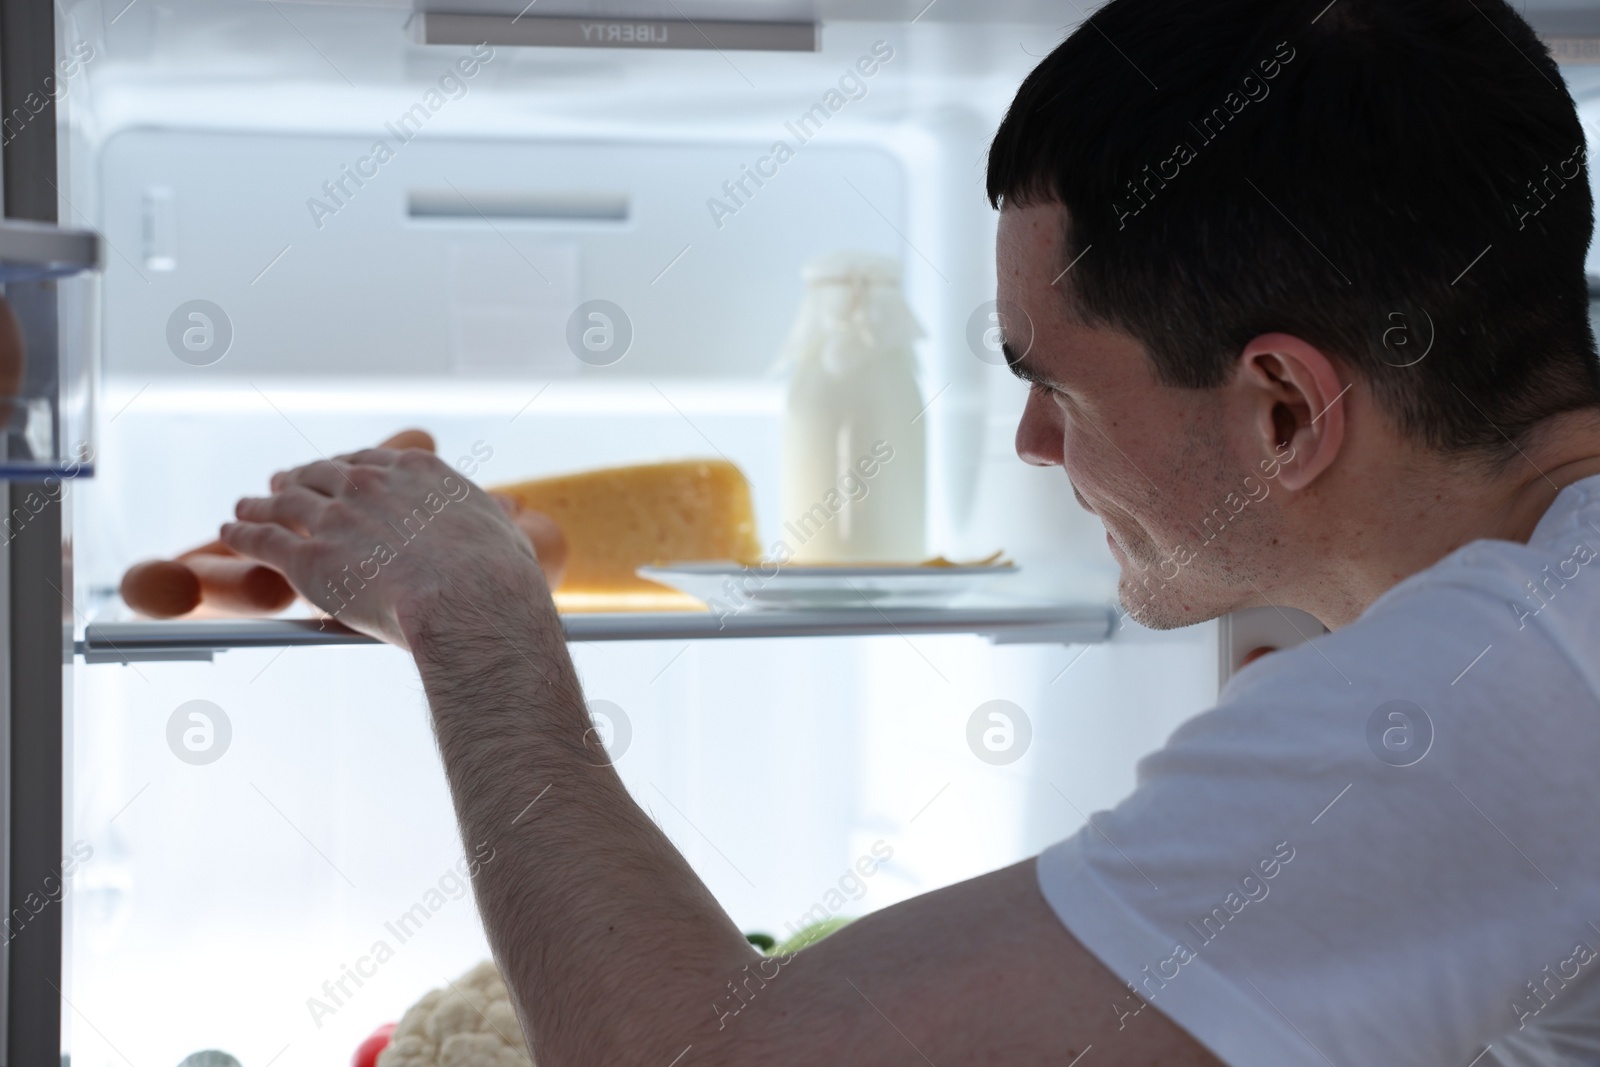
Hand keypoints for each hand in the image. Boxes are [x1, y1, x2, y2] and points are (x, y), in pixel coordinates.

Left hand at [221, 447, 547, 648]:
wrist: (469, 600)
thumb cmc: (496, 575)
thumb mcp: (500, 531)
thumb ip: (486, 521)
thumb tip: (499, 522)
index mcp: (415, 472)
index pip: (369, 460)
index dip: (346, 468)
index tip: (335, 474)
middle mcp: (369, 484)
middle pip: (321, 473)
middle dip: (299, 478)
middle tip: (283, 483)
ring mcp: (335, 517)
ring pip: (284, 501)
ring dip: (261, 503)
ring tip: (246, 508)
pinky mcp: (308, 556)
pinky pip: (264, 538)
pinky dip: (243, 533)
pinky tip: (232, 532)